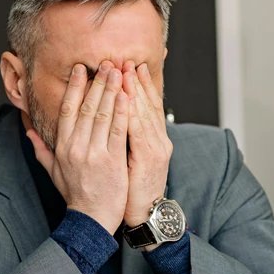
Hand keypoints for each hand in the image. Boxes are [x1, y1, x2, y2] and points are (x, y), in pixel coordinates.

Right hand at [27, 61, 128, 234]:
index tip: (81, 69)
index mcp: (62, 147)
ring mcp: (94, 154)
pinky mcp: (112, 161)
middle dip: (97, 82)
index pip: (67, 110)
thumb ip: (41, 149)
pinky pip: (118, 131)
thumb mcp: (53, 172)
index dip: (74, 87)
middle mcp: (76, 147)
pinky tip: (127, 96)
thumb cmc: (75, 195)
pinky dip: (122, 112)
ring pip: (103, 115)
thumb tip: (28, 131)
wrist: (91, 219)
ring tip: (119, 72)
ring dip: (111, 91)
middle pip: (86, 107)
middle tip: (105, 62)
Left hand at [121, 61, 172, 235]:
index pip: (147, 106)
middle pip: (147, 104)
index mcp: (153, 139)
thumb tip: (115, 121)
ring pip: (144, 113)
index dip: (140, 85)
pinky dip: (132, 113)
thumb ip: (124, 139)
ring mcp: (156, 148)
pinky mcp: (149, 158)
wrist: (145, 213)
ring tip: (125, 71)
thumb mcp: (131, 160)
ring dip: (134, 90)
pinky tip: (125, 99)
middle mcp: (158, 140)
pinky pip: (139, 131)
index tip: (131, 66)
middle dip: (135, 81)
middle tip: (126, 60)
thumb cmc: (133, 188)